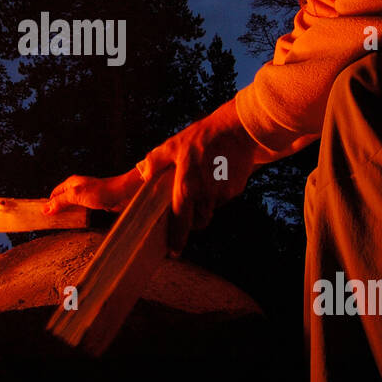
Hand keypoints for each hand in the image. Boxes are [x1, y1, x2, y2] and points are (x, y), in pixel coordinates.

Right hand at [44, 169, 143, 213]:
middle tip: (52, 221)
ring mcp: (85, 195)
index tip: (44, 215)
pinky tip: (76, 221)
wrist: (120, 194)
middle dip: (57, 210)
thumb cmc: (100, 191)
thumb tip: (46, 209)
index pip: (54, 194)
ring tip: (62, 223)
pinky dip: (77, 216)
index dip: (49, 204)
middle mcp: (77, 188)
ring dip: (67, 214)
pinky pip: (80, 210)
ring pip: (71, 206)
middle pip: (62, 200)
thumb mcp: (76, 195)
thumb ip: (60, 202)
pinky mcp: (93, 202)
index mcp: (71, 183)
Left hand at [140, 98, 264, 232]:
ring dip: (205, 203)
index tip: (173, 251)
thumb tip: (144, 174)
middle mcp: (206, 195)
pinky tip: (216, 174)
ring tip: (203, 179)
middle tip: (188, 205)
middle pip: (198, 221)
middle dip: (192, 220)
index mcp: (187, 187)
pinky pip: (222, 199)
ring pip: (210, 210)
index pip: (180, 222)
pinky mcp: (236, 190)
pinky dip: (217, 192)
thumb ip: (155, 162)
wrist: (238, 129)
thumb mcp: (172, 145)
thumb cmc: (201, 137)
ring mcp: (223, 194)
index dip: (176, 239)